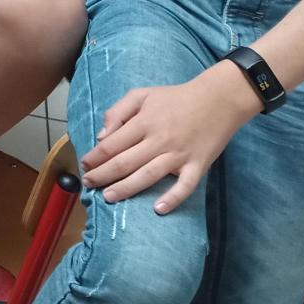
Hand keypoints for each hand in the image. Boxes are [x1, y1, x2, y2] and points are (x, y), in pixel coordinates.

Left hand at [81, 65, 260, 213]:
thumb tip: (101, 136)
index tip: (84, 165)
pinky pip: (185, 186)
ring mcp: (179, 155)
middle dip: (103, 175)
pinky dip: (172, 198)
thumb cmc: (176, 97)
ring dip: (126, 189)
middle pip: (125, 163)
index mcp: (144, 122)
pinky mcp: (199, 165)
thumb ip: (118, 112)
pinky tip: (158, 209)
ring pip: (148, 176)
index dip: (95, 157)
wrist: (218, 99)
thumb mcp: (142, 94)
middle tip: (88, 184)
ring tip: (109, 197)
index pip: (112, 144)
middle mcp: (159, 140)